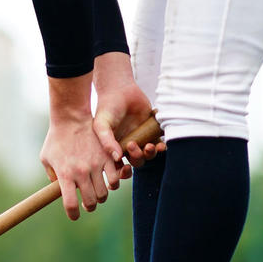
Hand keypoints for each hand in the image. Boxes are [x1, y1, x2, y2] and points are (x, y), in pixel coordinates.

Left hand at [41, 114, 123, 220]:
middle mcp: (81, 173)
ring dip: (101, 197)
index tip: (74, 216)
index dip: (73, 214)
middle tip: (87, 204)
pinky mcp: (107, 158)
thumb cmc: (55, 139)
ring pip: (104, 194)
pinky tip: (108, 181)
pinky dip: (113, 184)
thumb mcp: (46, 158)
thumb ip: (52, 176)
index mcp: (65, 175)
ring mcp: (96, 166)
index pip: (70, 204)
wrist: (71, 119)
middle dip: (88, 206)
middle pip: (90, 202)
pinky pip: (116, 179)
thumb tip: (59, 190)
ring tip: (96, 193)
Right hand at [92, 52, 165, 172]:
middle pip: (137, 161)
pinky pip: (159, 143)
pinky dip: (161, 146)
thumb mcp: (101, 124)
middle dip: (138, 157)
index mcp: (113, 147)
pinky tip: (161, 143)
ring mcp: (140, 138)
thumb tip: (117, 158)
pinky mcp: (151, 130)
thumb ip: (107, 141)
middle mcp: (127, 145)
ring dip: (151, 154)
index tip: (126, 168)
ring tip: (151, 145)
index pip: (119, 166)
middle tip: (134, 145)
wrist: (120, 89)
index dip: (123, 172)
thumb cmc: (107, 107)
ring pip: (149, 154)